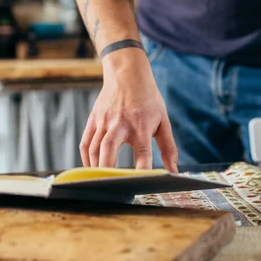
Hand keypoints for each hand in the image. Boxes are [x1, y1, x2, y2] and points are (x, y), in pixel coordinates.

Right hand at [80, 50, 178, 171]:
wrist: (128, 74)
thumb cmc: (148, 99)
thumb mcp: (163, 121)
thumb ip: (169, 148)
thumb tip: (174, 170)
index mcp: (141, 126)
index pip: (142, 152)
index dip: (142, 169)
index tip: (142, 183)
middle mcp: (120, 124)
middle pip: (108, 149)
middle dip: (108, 169)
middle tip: (110, 186)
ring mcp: (104, 121)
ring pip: (94, 148)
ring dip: (95, 167)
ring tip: (100, 181)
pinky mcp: (93, 119)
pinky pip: (85, 143)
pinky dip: (86, 158)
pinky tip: (92, 168)